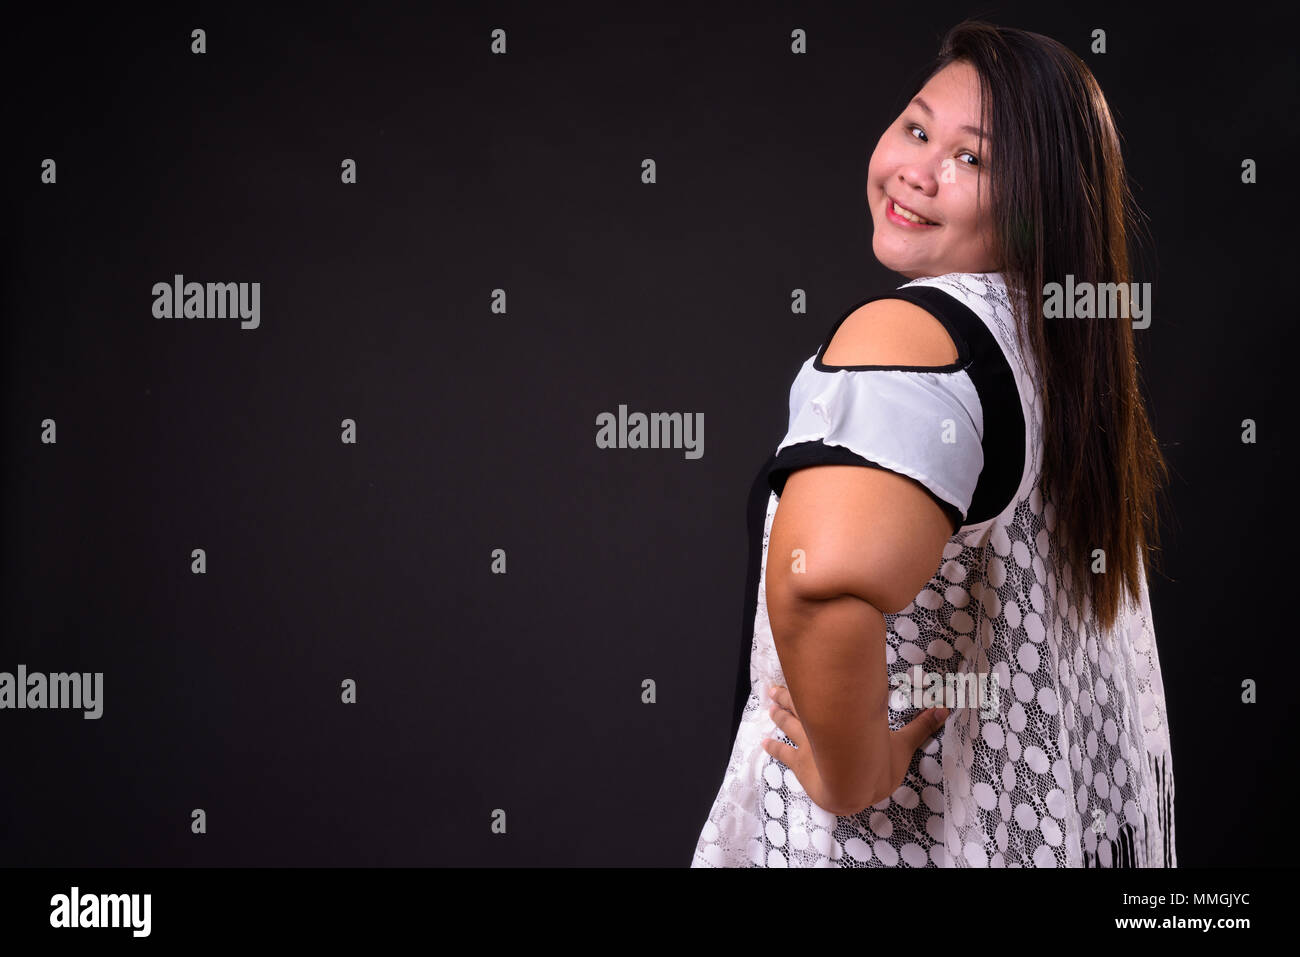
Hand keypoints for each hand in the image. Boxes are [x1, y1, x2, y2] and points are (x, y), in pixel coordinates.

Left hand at [759, 684, 949, 815]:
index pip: (823, 692)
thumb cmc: (876, 764)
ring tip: (767, 703)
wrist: (854, 786)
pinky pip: (783, 754)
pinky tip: (763, 744)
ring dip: (777, 713)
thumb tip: (946, 709)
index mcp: (841, 717)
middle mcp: (820, 725)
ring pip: (788, 724)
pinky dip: (773, 748)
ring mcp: (807, 745)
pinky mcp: (800, 765)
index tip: (796, 667)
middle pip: (799, 705)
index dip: (808, 680)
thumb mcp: (903, 744)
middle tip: (770, 686)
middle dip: (785, 695)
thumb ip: (922, 726)